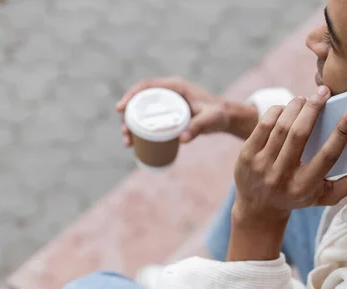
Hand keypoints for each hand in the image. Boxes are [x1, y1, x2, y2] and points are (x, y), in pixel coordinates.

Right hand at [116, 76, 257, 145]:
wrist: (226, 118)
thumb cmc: (219, 115)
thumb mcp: (211, 119)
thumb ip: (199, 126)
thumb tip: (182, 139)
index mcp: (175, 86)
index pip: (147, 86)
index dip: (131, 95)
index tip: (120, 108)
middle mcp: (168, 92)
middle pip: (140, 100)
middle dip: (127, 116)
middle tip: (125, 133)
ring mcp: (167, 104)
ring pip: (142, 112)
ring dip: (131, 126)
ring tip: (128, 143)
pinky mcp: (168, 114)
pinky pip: (149, 120)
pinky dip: (141, 131)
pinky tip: (135, 144)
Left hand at [232, 85, 346, 224]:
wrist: (258, 208)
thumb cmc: (297, 197)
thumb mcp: (324, 197)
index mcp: (305, 186)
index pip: (327, 156)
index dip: (342, 133)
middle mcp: (282, 176)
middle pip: (299, 134)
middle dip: (314, 108)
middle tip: (325, 92)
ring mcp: (261, 165)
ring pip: (281, 126)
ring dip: (296, 106)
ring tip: (306, 99)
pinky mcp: (247, 155)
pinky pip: (263, 125)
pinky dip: (277, 112)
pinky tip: (287, 108)